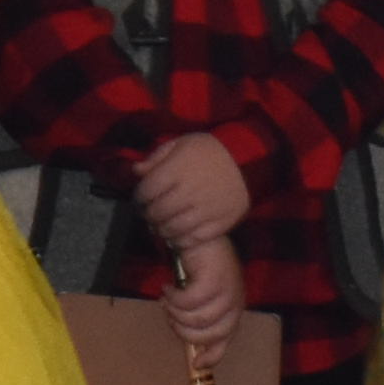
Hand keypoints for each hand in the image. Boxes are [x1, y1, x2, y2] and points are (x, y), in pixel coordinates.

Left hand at [129, 132, 247, 250]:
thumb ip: (157, 157)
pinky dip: (182, 241)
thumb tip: (135, 171)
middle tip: (149, 215)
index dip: (139, 198)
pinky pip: (196, 238)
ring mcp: (207, 209)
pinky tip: (176, 236)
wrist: (248, 160)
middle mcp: (190, 191)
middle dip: (148, 215)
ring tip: (160, 227)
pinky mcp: (222, 221)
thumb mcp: (181, 143)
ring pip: (174, 229)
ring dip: (162, 231)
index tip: (140, 200)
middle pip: (158, 212)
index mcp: (177, 170)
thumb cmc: (210, 150)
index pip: (147, 191)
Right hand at [157, 241, 244, 349]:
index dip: (213, 355)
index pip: (226, 339)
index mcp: (233, 308)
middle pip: (208, 334)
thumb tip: (188, 340)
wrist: (199, 235)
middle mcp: (234, 301)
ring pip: (197, 319)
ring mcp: (227, 291)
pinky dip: (173, 297)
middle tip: (169, 315)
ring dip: (175, 313)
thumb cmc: (199, 266)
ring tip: (166, 300)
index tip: (196, 363)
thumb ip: (200, 315)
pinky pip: (188, 301)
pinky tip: (167, 287)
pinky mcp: (214, 280)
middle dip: (183, 330)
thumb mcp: (202, 295)